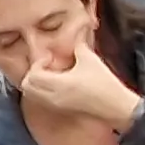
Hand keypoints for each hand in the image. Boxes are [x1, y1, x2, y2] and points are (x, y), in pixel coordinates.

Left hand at [20, 37, 142, 129]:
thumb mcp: (91, 60)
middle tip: (45, 67)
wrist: (116, 106)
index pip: (33, 75)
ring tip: (51, 75)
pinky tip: (58, 84)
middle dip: (32, 74)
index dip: (38, 64)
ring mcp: (55, 104)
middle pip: (27, 86)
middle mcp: (52, 96)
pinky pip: (41, 99)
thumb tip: (75, 35)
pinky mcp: (61, 109)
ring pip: (32, 94)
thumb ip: (78, 46)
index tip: (50, 58)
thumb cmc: (105, 83)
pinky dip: (43, 91)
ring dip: (36, 83)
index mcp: (59, 84)